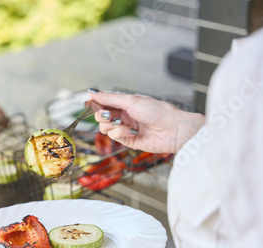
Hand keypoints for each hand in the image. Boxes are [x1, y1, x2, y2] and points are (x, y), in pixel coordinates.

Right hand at [89, 91, 204, 152]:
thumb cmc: (157, 111)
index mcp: (125, 103)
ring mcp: (125, 128)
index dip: (96, 103)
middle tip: (109, 114)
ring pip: (105, 128)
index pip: (104, 103)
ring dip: (112, 125)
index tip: (89, 103)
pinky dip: (120, 133)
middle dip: (102, 115)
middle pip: (101, 116)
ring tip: (124, 123)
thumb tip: (93, 92)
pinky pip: (114, 137)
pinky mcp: (128, 141)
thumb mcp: (131, 100)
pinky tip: (131, 131)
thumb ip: (110, 98)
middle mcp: (124, 115)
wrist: (172, 129)